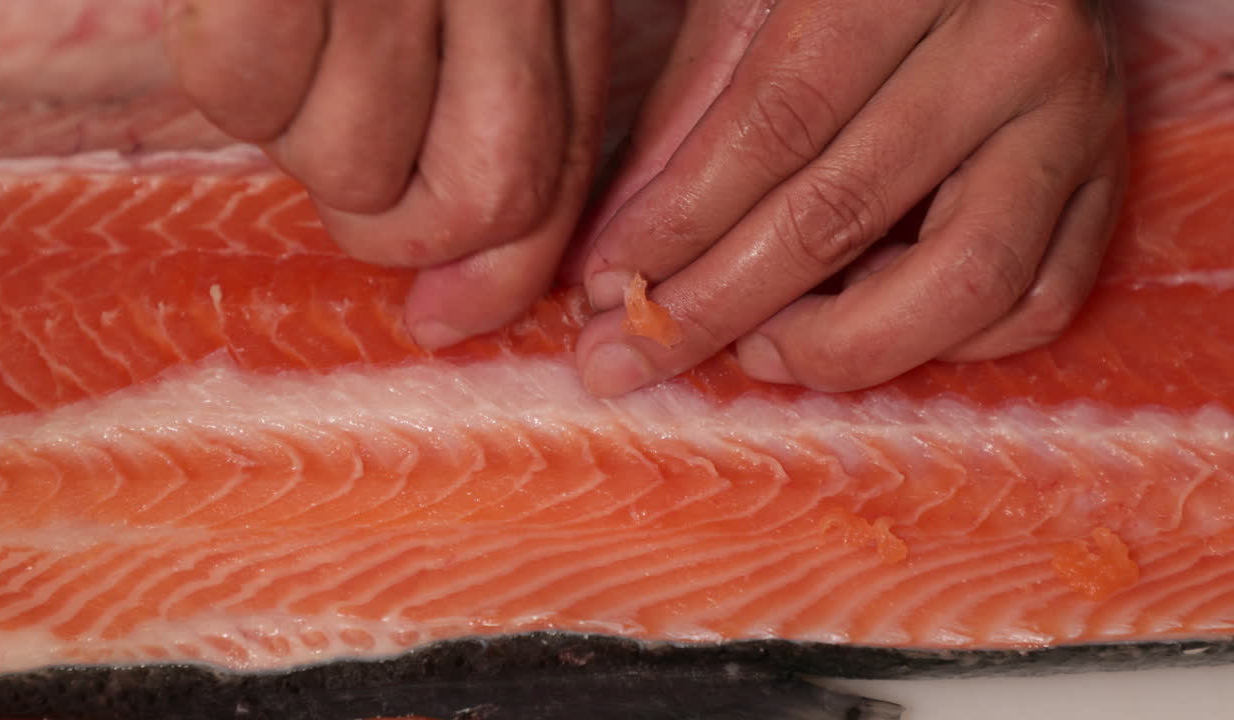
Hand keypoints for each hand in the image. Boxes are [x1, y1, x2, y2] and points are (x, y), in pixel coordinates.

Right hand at [165, 0, 611, 348]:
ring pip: (356, 163)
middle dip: (402, 225)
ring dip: (309, 141)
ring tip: (298, 46)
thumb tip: (449, 317)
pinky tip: (245, 10)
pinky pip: (246, 88)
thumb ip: (507, 131)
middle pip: (486, 193)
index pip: (561, 168)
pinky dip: (235, 76)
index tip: (449, 315)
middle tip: (352, 160)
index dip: (508, 268)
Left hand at [574, 0, 1126, 394]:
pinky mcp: (1111, 181)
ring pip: (964, 287)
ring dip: (839, 348)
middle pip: (845, 214)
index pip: (774, 126)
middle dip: (718, 305)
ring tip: (758, 348)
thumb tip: (619, 257)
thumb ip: (691, 113)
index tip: (604, 286)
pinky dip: (943, 346)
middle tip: (636, 354)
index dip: (678, 224)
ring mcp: (1077, 120)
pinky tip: (861, 324)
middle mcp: (1014, 44)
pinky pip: (1037, 304)